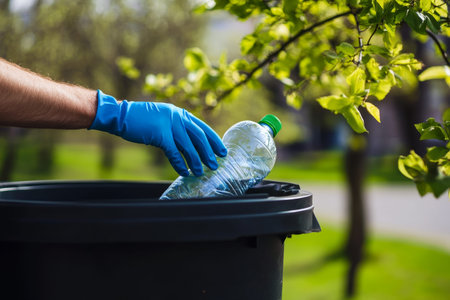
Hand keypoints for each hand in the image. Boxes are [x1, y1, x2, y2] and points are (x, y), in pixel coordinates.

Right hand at [89, 90, 226, 175]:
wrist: (121, 115)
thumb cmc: (141, 120)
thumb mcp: (163, 120)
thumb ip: (176, 130)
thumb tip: (190, 146)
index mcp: (180, 114)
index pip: (202, 128)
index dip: (214, 140)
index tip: (222, 151)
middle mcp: (177, 117)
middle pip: (199, 137)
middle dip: (209, 152)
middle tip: (215, 164)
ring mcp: (169, 125)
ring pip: (188, 146)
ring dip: (196, 161)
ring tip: (201, 172)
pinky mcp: (159, 134)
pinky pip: (173, 153)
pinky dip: (179, 164)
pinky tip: (184, 172)